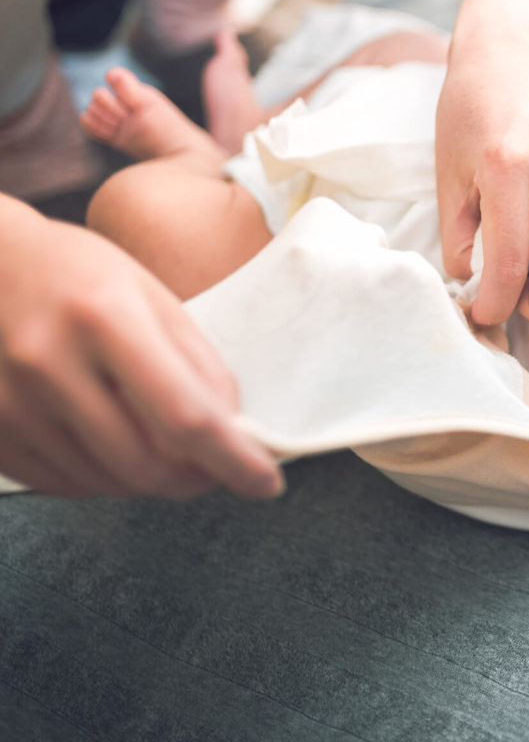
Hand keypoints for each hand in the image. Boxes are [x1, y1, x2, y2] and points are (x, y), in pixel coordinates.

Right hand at [0, 201, 281, 498]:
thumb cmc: (82, 277)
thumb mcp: (155, 299)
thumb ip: (201, 368)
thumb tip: (238, 436)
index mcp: (105, 317)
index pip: (185, 415)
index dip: (234, 460)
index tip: (268, 483)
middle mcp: (49, 362)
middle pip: (149, 464)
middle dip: (197, 478)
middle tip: (216, 464)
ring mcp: (11, 402)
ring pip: (111, 484)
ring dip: (153, 479)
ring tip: (159, 439)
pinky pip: (69, 486)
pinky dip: (107, 478)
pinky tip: (112, 440)